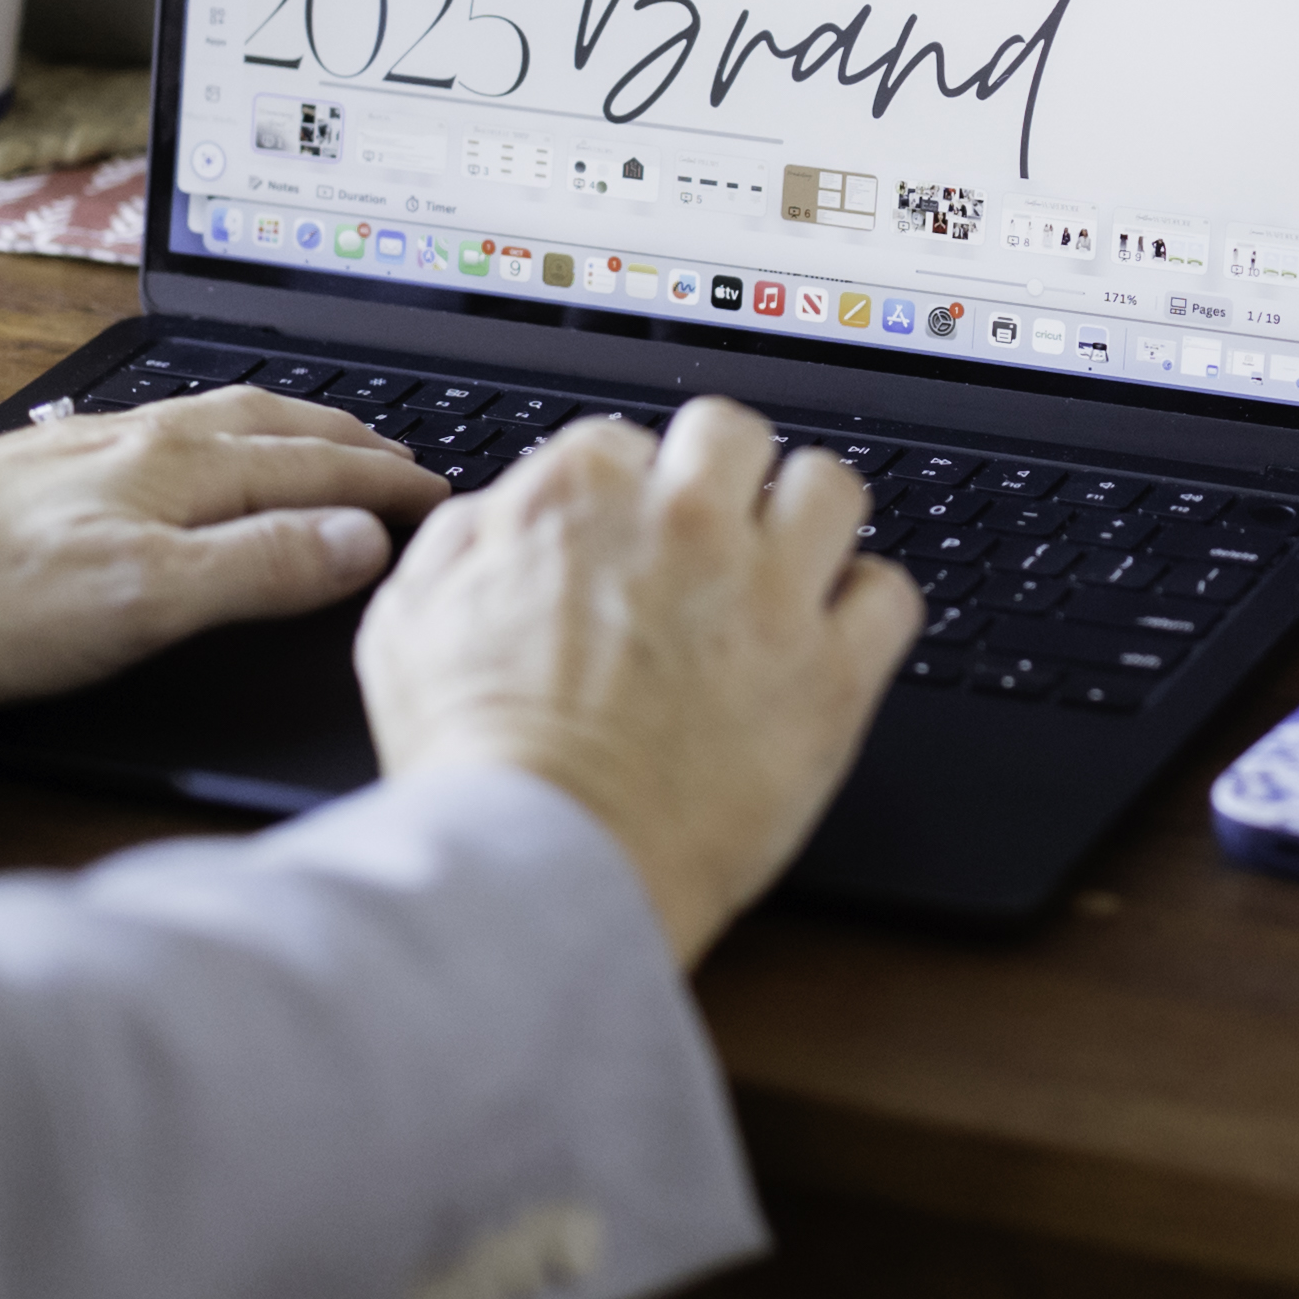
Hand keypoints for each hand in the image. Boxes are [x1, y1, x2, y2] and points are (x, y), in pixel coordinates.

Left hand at [0, 392, 437, 710]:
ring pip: (219, 423)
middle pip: (276, 425)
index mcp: (179, 464)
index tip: (442, 497)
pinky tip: (189, 456)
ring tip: (321, 444)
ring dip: (289, 433)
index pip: (318, 466)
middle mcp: (138, 438)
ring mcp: (85, 449)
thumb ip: (260, 567)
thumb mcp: (142, 602)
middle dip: (353, 440)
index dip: (388, 485)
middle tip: (406, 460)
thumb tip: (362, 542)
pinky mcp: (36, 470)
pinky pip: (165, 434)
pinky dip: (220, 440)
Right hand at [355, 396, 923, 963]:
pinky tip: (833, 640)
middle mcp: (685, 524)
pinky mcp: (833, 672)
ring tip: (787, 571)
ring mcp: (768, 592)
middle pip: (734, 436)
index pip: (626, 443)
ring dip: (809, 522)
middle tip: (714, 535)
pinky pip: (890, 594)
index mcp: (580, 498)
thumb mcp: (409, 625)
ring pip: (831, 488)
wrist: (545, 863)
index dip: (627, 495)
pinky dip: (866, 611)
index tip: (630, 539)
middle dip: (723, 477)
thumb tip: (505, 511)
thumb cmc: (476, 764)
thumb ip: (462, 540)